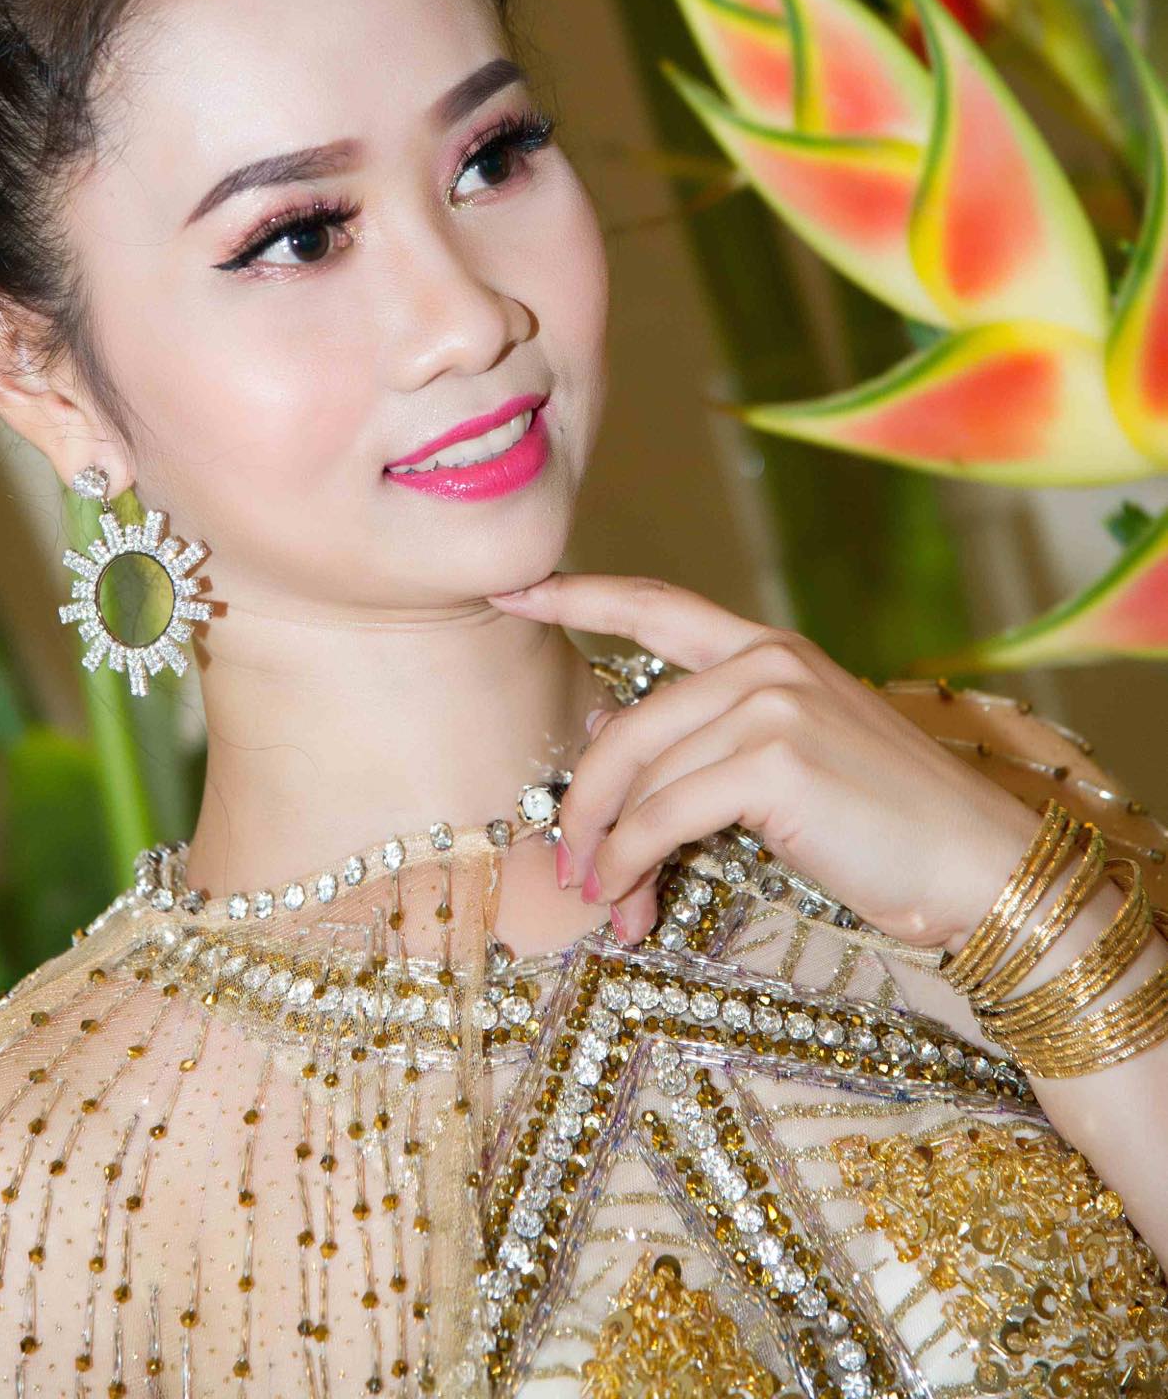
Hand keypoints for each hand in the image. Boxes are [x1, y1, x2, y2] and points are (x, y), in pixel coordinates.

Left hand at [487, 572, 1041, 951]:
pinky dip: (632, 865)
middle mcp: (766, 662)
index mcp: (769, 649)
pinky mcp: (774, 761)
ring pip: (638, 777)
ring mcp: (771, 704)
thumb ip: (710, 739)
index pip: (654, 604)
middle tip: (568, 866)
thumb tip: (609, 746)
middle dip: (582, 800)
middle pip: (626, 723)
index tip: (512, 588)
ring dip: (607, 851)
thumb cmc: (887, 825)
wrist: (979, 864)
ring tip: (605, 903)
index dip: (578, 594)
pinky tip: (631, 902)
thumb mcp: (792, 759)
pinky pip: (663, 816)